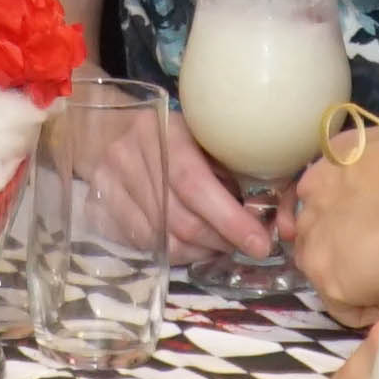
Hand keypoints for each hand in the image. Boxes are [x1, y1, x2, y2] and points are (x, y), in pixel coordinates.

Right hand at [109, 99, 276, 264]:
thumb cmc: (178, 131)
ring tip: (223, 243)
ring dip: (204, 250)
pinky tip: (197, 245)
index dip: (229, 219)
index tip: (259, 242)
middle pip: (181, 219)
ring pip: (166, 239)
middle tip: (248, 244)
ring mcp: (111, 183)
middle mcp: (130, 155)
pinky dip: (179, 252)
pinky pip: (148, 245)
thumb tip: (276, 212)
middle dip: (222, 240)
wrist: (114, 126)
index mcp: (164, 130)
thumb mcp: (208, 134)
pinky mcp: (103, 206)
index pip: (195, 184)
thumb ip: (236, 165)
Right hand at [284, 134, 378, 319]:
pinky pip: (315, 192)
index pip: (343, 311)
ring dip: (336, 233)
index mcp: (333, 283)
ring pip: (315, 231)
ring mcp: (312, 204)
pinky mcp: (320, 168)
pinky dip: (330, 198)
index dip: (369, 307)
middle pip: (325, 269)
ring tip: (368, 225)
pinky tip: (351, 195)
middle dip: (350, 270)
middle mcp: (311, 246)